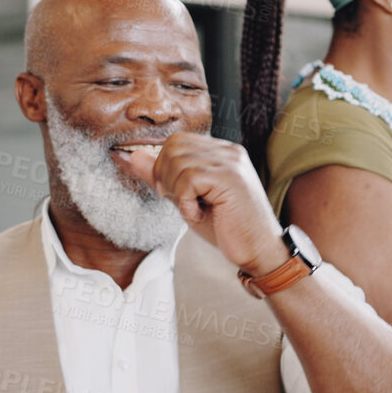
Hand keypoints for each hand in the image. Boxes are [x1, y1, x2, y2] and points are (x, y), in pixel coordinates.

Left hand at [121, 132, 285, 274]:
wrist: (259, 251)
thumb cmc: (228, 229)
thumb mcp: (188, 200)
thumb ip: (163, 177)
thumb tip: (133, 157)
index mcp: (222, 152)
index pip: (177, 141)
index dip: (163, 166)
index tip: (172, 193)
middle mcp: (229, 151)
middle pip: (173, 146)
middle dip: (165, 176)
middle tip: (182, 202)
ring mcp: (231, 162)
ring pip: (178, 162)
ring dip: (177, 191)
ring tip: (194, 208)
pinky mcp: (230, 178)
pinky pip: (189, 179)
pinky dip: (187, 202)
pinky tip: (201, 213)